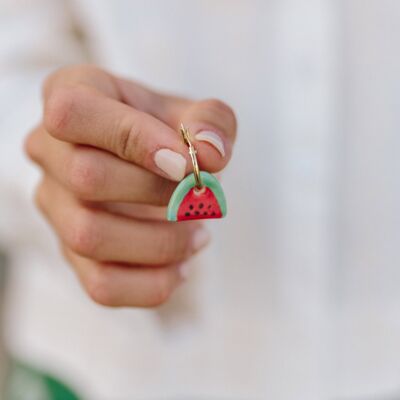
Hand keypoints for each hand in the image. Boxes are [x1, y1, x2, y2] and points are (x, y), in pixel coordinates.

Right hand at [25, 65, 236, 306]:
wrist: (148, 162)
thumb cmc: (165, 132)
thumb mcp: (192, 114)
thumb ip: (210, 123)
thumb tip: (211, 154)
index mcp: (71, 95)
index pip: (74, 112)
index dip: (135, 140)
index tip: (186, 164)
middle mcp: (50, 151)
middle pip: (86, 178)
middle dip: (158, 192)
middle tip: (203, 197)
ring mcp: (55, 205)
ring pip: (90, 237)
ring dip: (161, 242)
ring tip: (200, 232)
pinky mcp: (71, 251)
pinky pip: (101, 285)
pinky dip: (151, 284)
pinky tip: (181, 267)